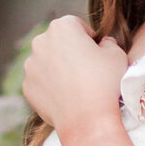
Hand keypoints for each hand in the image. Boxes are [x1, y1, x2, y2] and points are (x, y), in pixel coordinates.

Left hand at [22, 16, 129, 135]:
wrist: (87, 120)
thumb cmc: (104, 83)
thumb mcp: (117, 54)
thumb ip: (109, 42)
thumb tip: (103, 43)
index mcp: (61, 27)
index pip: (77, 25)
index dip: (89, 39)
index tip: (97, 54)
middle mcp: (40, 42)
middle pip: (58, 41)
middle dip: (70, 51)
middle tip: (87, 69)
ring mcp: (30, 65)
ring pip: (47, 61)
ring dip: (59, 67)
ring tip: (77, 84)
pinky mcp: (27, 86)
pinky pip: (41, 81)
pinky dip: (51, 85)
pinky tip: (66, 96)